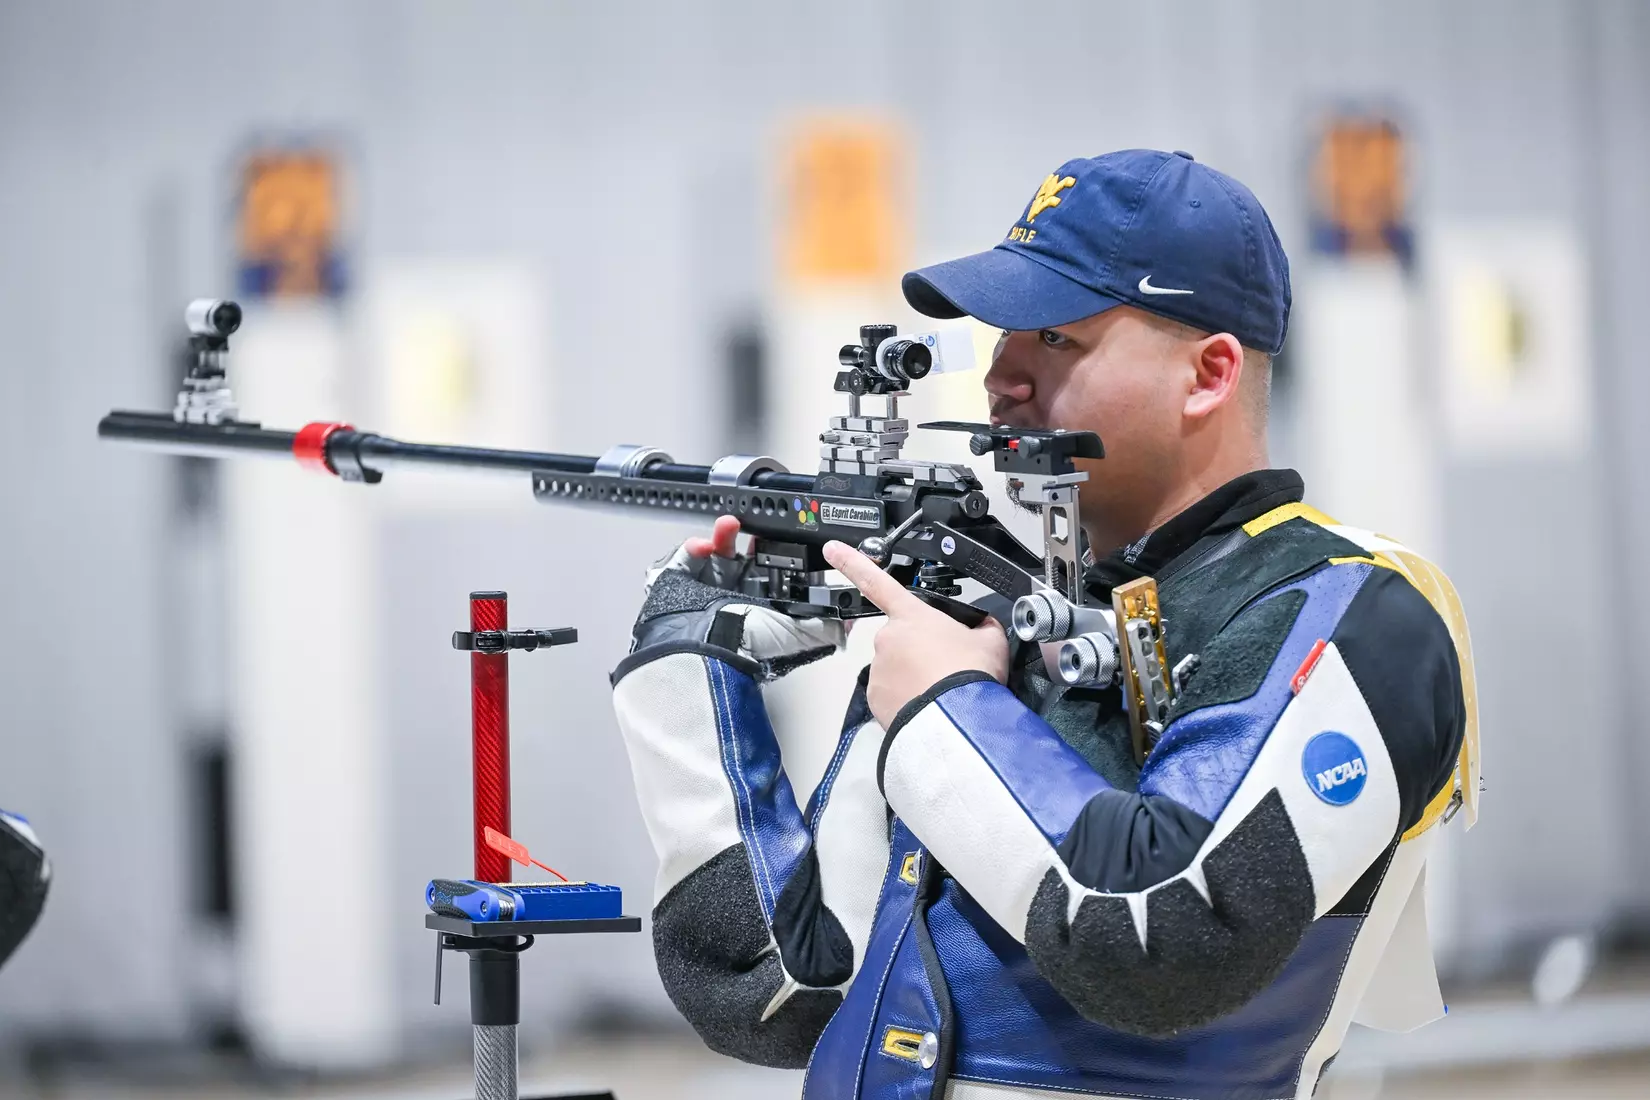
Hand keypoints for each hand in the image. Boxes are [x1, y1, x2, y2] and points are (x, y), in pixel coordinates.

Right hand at [635, 516, 843, 674]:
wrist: (705, 648)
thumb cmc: (748, 645)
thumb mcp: (799, 634)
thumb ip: (826, 626)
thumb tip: (848, 621)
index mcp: (765, 605)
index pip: (779, 573)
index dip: (784, 552)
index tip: (787, 536)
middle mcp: (739, 595)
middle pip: (750, 555)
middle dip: (754, 537)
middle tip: (757, 526)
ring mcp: (712, 586)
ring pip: (721, 549)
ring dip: (725, 534)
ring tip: (728, 526)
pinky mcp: (687, 580)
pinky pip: (690, 554)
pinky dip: (696, 546)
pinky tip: (704, 546)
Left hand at [822, 540, 1008, 729]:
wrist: (959, 721)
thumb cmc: (971, 677)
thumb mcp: (990, 640)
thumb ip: (981, 626)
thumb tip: (983, 627)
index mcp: (912, 616)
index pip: (877, 581)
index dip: (852, 563)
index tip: (832, 550)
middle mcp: (888, 638)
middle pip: (901, 638)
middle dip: (918, 649)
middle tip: (945, 666)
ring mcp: (879, 669)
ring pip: (895, 668)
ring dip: (913, 675)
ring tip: (940, 688)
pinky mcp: (875, 698)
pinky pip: (890, 693)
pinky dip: (906, 697)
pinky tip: (928, 702)